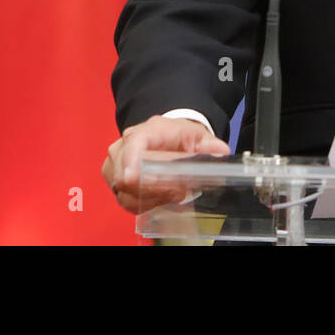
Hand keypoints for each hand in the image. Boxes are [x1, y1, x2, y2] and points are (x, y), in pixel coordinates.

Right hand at [102, 115, 231, 213]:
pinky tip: (159, 198)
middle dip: (151, 187)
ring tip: (171, 194)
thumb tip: (220, 152)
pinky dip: (143, 203)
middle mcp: (127, 143)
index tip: (132, 178)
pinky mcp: (114, 178)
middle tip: (178, 191)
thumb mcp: (199, 137)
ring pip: (123, 189)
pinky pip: (124, 199)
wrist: (168, 138)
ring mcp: (116, 161)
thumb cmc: (179, 138)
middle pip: (125, 170)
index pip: (135, 142)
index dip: (131, 160)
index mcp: (150, 130)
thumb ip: (211, 146)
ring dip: (149, 197)